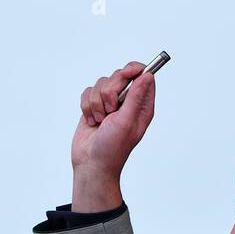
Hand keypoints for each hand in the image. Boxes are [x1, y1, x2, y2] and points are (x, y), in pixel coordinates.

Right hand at [70, 61, 155, 209]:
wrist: (91, 163)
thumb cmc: (112, 148)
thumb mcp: (127, 121)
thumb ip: (136, 97)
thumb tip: (147, 75)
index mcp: (141, 106)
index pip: (143, 76)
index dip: (135, 70)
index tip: (127, 73)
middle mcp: (127, 103)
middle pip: (120, 75)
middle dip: (110, 90)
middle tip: (111, 109)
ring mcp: (110, 104)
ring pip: (101, 83)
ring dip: (97, 102)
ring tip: (101, 120)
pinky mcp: (94, 106)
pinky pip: (87, 92)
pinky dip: (87, 106)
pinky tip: (92, 121)